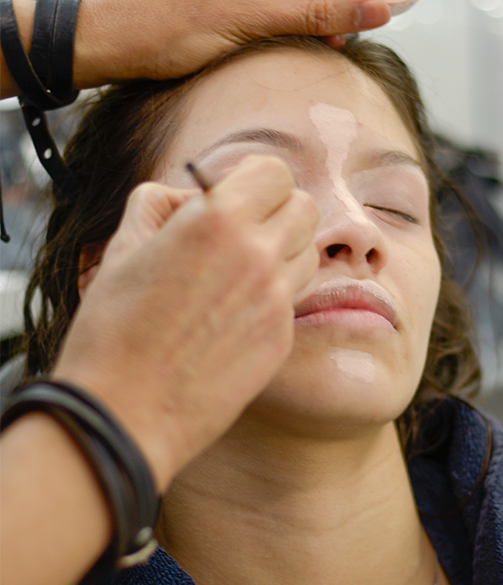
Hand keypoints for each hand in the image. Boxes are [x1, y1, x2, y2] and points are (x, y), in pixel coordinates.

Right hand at [53, 157, 318, 489]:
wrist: (124, 412)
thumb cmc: (112, 330)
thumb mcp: (122, 246)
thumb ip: (162, 202)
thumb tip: (195, 197)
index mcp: (216, 221)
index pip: (275, 172)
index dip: (256, 181)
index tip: (237, 197)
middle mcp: (257, 255)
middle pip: (305, 208)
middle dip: (279, 212)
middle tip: (244, 234)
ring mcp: (275, 301)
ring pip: (308, 254)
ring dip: (282, 255)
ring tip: (237, 277)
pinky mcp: (281, 340)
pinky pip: (293, 300)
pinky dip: (271, 300)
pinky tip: (231, 320)